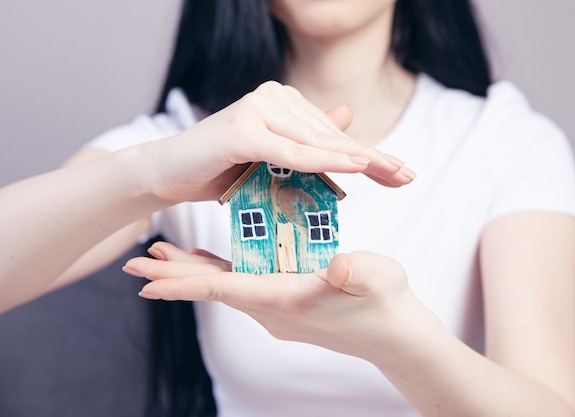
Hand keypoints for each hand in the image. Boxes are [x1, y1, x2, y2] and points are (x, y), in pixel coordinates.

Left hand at [123, 241, 417, 360]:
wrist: (397, 337)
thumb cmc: (388, 304)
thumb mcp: (379, 278)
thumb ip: (359, 272)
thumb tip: (341, 265)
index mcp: (286, 299)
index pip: (224, 289)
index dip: (183, 283)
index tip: (145, 281)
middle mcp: (273, 310)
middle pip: (213, 289)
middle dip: (173, 277)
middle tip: (134, 264)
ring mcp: (277, 312)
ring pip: (224, 288)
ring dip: (191, 274)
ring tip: (162, 257)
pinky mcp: (285, 307)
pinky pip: (241, 288)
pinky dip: (219, 274)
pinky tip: (209, 263)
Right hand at [135, 81, 415, 202]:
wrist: (166, 174)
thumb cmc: (217, 168)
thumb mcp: (270, 158)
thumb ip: (308, 138)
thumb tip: (347, 115)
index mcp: (282, 101)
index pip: (333, 134)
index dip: (370, 155)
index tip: (402, 172)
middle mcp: (273, 97)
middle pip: (331, 136)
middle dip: (373, 160)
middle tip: (408, 176)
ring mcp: (256, 110)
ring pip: (314, 143)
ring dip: (356, 160)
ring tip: (391, 173)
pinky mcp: (241, 130)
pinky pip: (288, 150)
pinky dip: (320, 161)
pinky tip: (353, 167)